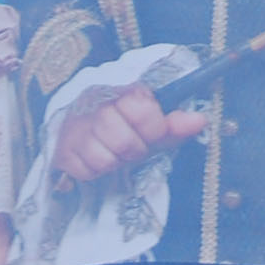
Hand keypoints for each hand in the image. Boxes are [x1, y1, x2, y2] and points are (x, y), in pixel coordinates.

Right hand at [52, 82, 205, 184]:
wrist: (78, 121)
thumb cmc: (123, 122)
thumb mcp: (152, 120)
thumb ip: (175, 122)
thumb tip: (201, 120)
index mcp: (122, 92)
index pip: (144, 112)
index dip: (153, 128)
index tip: (151, 130)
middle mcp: (96, 106)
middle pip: (126, 143)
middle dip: (134, 150)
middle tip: (131, 143)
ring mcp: (76, 128)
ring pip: (106, 160)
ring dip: (114, 161)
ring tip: (112, 150)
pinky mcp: (62, 150)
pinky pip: (87, 172)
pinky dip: (95, 171)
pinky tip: (94, 157)